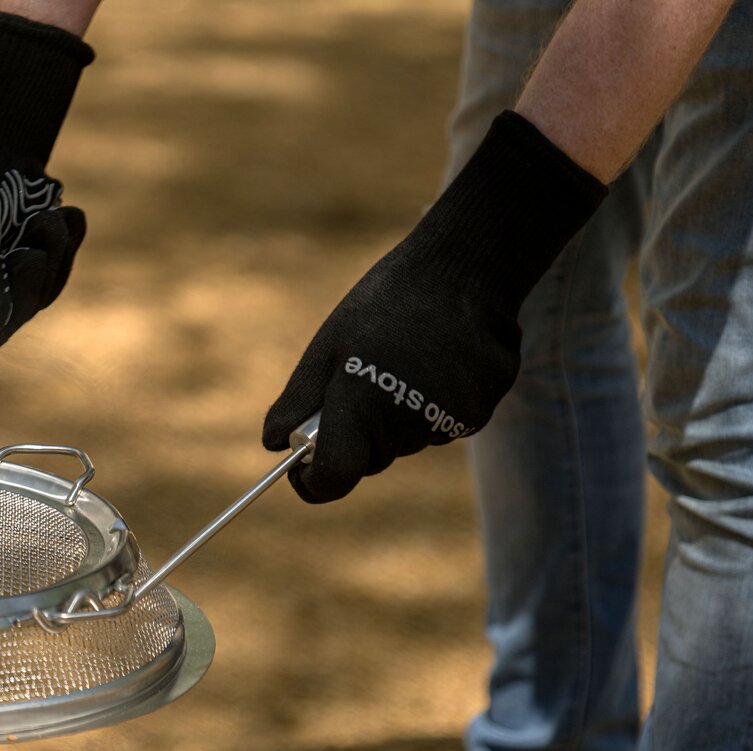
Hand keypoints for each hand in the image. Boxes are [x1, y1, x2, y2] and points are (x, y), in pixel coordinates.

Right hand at [0, 11, 93, 363]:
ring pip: (37, 299)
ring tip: (46, 218)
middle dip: (26, 287)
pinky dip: (65, 245)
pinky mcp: (32, 274)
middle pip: (0, 327)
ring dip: (50, 256)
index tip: (2, 303)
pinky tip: (63, 214)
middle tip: (35, 250)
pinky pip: (58, 274)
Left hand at [264, 111, 607, 502]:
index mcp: (361, 405)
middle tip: (364, 378)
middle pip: (372, 460)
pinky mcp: (480, 411)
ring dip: (398, 417)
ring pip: (407, 442)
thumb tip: (273, 444)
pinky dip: (434, 406)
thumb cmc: (385, 305)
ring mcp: (448, 419)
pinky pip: (442, 427)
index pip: (334, 476)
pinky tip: (438, 363)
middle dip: (358, 435)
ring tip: (406, 360)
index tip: (303, 468)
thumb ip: (298, 402)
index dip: (313, 481)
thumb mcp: (328, 346)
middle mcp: (407, 422)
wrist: (465, 266)